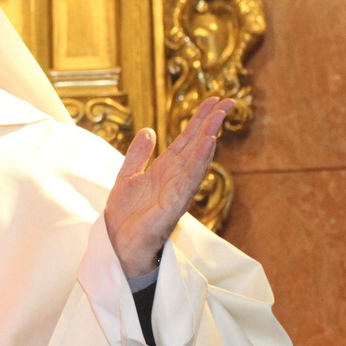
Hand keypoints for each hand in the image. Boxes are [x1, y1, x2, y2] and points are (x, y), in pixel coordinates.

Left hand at [105, 97, 233, 279]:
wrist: (117, 245)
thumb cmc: (125, 216)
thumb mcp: (127, 177)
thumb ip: (138, 155)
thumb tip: (149, 131)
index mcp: (165, 170)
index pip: (186, 140)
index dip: (199, 120)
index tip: (213, 100)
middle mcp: (175, 178)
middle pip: (197, 145)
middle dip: (211, 123)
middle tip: (228, 101)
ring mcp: (177, 191)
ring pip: (197, 160)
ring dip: (208, 138)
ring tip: (218, 118)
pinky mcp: (173, 205)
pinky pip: (189, 180)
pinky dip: (199, 162)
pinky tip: (208, 145)